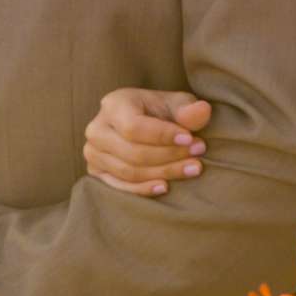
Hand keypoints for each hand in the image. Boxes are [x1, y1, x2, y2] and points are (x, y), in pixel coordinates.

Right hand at [84, 89, 210, 195]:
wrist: (145, 125)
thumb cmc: (162, 113)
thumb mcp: (177, 105)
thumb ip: (188, 110)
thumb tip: (202, 111)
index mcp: (113, 104)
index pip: (134, 127)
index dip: (163, 136)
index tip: (191, 139)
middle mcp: (97, 129)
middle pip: (132, 152)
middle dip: (169, 156)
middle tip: (198, 154)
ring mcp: (93, 153)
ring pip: (128, 172)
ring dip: (163, 173)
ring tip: (192, 168)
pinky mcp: (96, 173)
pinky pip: (119, 187)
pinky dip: (143, 190)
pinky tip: (166, 187)